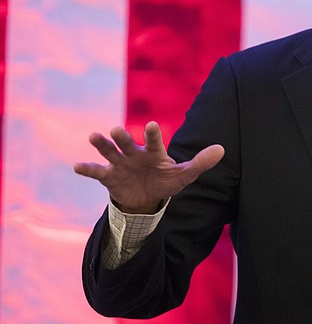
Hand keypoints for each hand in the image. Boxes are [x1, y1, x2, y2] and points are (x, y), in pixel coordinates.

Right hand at [74, 121, 223, 213]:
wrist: (146, 197)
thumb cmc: (166, 180)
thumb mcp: (184, 175)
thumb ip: (200, 163)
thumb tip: (222, 150)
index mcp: (154, 152)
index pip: (155, 141)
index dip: (153, 134)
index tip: (152, 125)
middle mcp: (135, 154)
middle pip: (128, 143)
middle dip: (122, 137)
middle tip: (116, 129)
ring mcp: (120, 164)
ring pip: (110, 152)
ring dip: (102, 145)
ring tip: (94, 136)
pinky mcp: (108, 176)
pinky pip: (96, 171)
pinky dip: (87, 168)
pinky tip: (77, 166)